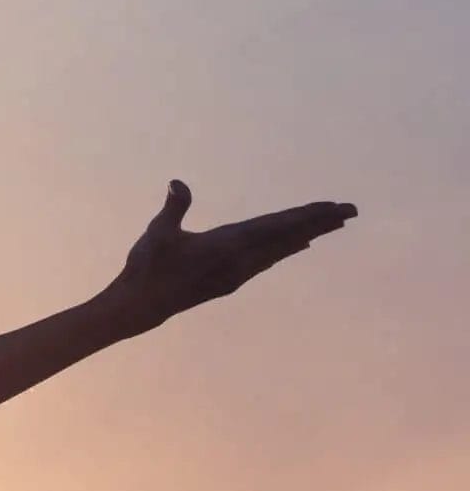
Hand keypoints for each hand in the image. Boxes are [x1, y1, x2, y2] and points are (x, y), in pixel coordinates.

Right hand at [112, 179, 357, 328]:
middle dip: (319, 223)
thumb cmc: (146, 267)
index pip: (275, 227)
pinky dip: (286, 249)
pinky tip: (297, 246)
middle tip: (350, 211)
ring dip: (307, 235)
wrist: (139, 307)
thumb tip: (177, 183)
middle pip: (287, 238)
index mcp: (226, 246)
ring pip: (280, 250)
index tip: (333, 208)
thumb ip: (173, 208)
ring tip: (331, 225)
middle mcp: (239, 261)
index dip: (305, 216)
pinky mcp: (229, 281)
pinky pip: (268, 260)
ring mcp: (236, 274)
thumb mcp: (157, 234)